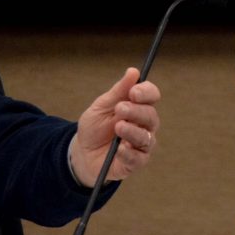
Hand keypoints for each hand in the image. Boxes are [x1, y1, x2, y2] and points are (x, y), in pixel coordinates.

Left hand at [71, 67, 160, 186]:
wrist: (82, 153)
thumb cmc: (94, 127)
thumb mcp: (102, 106)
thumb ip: (118, 91)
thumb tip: (133, 71)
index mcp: (138, 107)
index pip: (152, 96)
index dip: (146, 92)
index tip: (134, 92)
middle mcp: (144, 125)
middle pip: (151, 116)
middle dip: (137, 111)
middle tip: (120, 109)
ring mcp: (142, 144)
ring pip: (147, 137)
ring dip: (133, 131)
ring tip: (118, 127)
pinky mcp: (136, 162)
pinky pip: (139, 158)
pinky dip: (129, 153)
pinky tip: (118, 149)